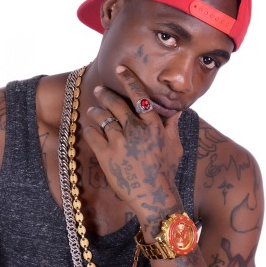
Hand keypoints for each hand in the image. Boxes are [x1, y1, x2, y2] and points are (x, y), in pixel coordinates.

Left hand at [83, 65, 183, 234]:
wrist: (154, 197)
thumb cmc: (166, 172)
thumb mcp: (175, 147)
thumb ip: (172, 126)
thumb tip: (176, 111)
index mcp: (153, 125)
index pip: (139, 95)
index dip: (128, 80)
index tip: (120, 69)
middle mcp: (136, 130)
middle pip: (116, 104)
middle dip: (106, 94)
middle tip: (100, 89)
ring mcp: (120, 142)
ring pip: (102, 118)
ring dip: (96, 111)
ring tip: (92, 110)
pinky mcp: (106, 155)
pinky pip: (93, 135)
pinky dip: (90, 129)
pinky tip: (89, 128)